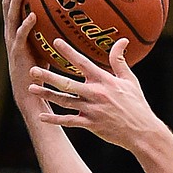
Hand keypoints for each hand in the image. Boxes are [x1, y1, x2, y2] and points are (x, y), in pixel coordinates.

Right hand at [3, 0, 45, 107]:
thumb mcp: (48, 48)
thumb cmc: (43, 73)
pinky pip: (20, 36)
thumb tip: (76, 21)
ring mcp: (13, 43)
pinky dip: (25, 24)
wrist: (32, 94)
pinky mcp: (18, 54)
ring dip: (16, 0)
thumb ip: (54, 32)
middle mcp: (12, 33)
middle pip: (8, 4)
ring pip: (11, 16)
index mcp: (17, 30)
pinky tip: (32, 15)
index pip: (14, 4)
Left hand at [30, 40, 158, 151]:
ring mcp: (92, 110)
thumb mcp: (130, 80)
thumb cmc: (137, 105)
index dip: (68, 52)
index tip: (55, 41)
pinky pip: (69, 121)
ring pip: (64, 101)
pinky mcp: (90, 125)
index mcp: (104, 80)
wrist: (142, 132)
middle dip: (48, 76)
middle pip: (67, 83)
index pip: (83, 63)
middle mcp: (95, 94)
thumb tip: (122, 40)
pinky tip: (41, 116)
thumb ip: (120, 60)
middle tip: (32, 69)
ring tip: (30, 88)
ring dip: (46, 95)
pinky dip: (55, 119)